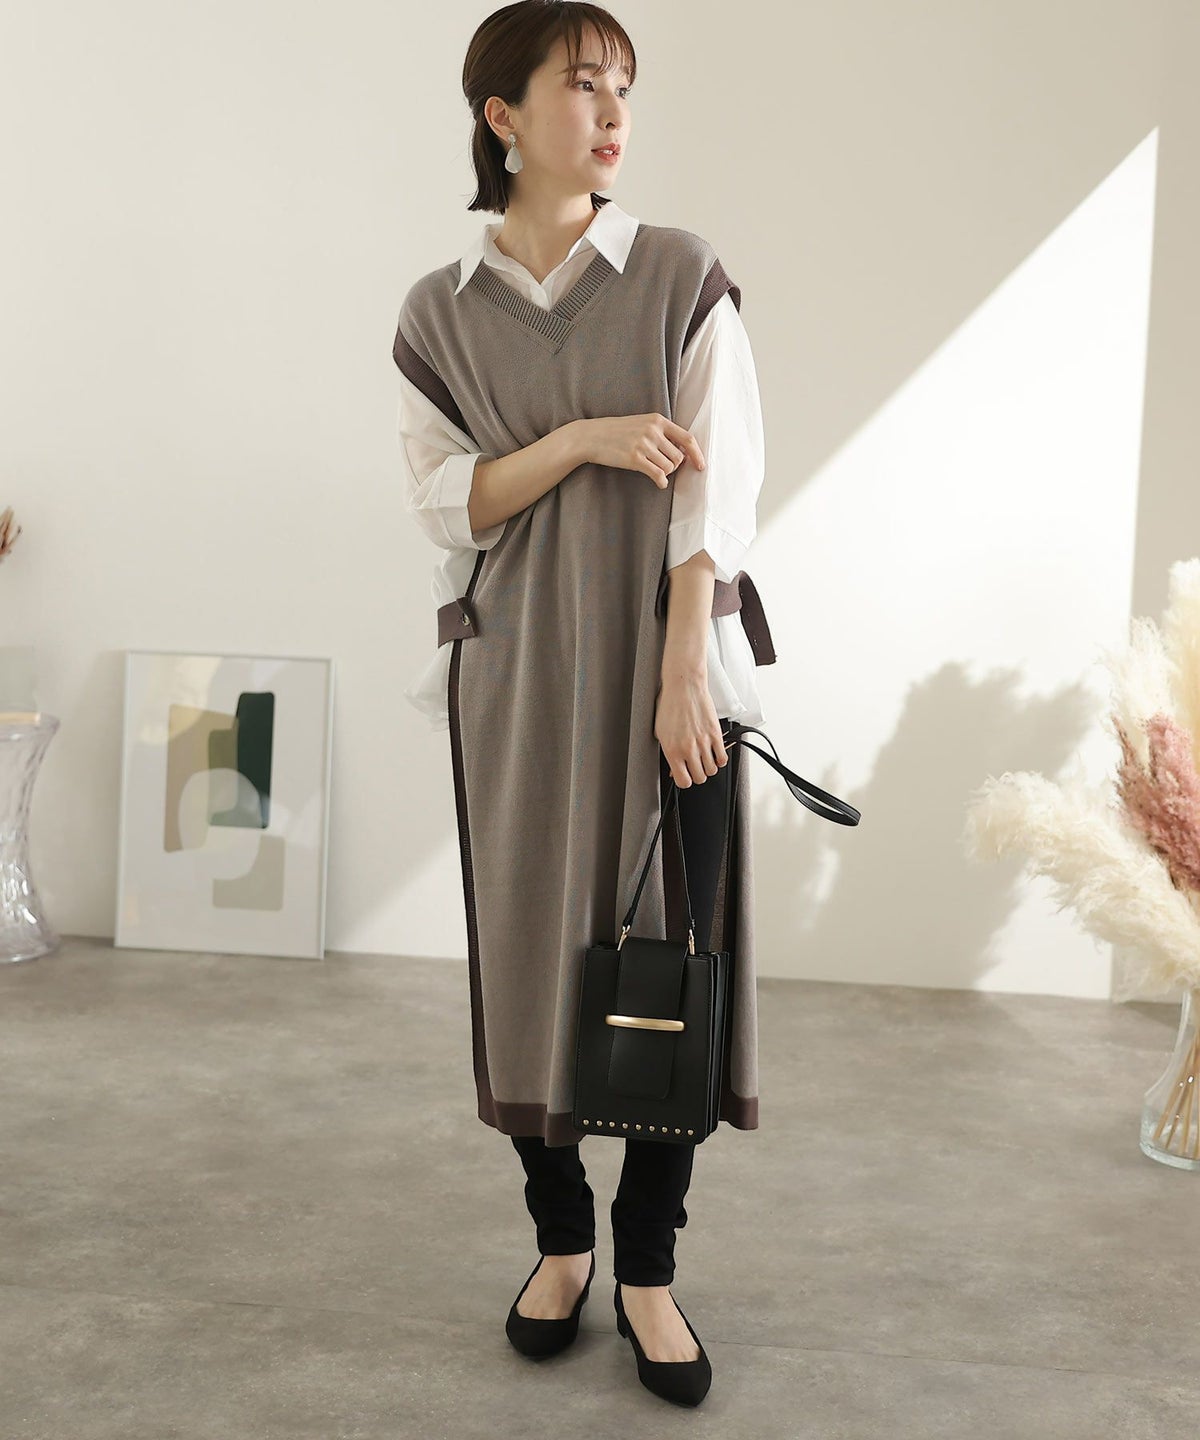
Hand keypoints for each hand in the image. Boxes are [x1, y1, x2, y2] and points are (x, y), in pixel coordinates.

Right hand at [575, 414, 705, 489]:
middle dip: (674, 466)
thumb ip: (661, 433)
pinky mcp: (634, 458)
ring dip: (665, 473)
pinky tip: (658, 482)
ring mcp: (644, 444)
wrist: (591, 436)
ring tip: (654, 470)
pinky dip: (661, 481)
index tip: (701, 466)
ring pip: (669, 467)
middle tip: (662, 467)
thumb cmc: (617, 432)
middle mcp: (653, 431)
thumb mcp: (641, 423)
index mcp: (658, 420)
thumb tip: (683, 452)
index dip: (697, 454)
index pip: (687, 438)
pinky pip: (658, 474)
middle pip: (679, 457)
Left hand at [654, 677, 728, 786]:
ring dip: (709, 767)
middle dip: (697, 774)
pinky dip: (720, 759)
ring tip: (705, 759)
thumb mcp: (661, 732)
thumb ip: (668, 752)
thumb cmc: (670, 706)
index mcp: (672, 750)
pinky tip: (715, 753)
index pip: (683, 781)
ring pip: (712, 770)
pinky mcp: (716, 734)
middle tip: (695, 767)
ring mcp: (703, 742)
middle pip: (699, 778)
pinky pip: (723, 758)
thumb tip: (675, 766)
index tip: (685, 776)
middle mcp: (688, 749)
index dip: (685, 780)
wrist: (684, 687)